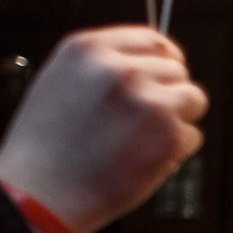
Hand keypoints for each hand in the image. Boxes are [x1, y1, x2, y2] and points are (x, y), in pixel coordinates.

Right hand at [0, 27, 208, 232]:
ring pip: (193, 99)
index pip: (151, 39)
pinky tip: (140, 163)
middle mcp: (121, 68)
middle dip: (169, 95)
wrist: (39, 193)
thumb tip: (155, 62)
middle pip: (177, 70)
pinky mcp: (168, 134)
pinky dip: (175, 152)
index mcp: (88, 49)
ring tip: (140, 143)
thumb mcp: (61, 84)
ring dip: (177, 121)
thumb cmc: (47, 148)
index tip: (169, 75)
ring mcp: (147, 100)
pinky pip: (192, 136)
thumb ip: (103, 68)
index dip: (166, 58)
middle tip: (143, 124)